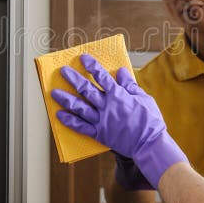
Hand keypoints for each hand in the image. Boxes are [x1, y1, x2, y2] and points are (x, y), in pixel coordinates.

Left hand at [52, 54, 187, 187]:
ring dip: (66, 99)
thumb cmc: (150, 121)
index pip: (102, 76)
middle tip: (63, 71)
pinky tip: (60, 115)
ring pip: (79, 107)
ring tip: (54, 93)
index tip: (83, 58)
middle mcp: (107, 106)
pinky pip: (81, 127)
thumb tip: (121, 71)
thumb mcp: (144, 98)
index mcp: (118, 95)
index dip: (92, 65)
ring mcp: (101, 120)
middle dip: (73, 79)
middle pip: (86, 89)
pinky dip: (69, 121)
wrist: (149, 144)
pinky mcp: (99, 134)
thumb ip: (130, 85)